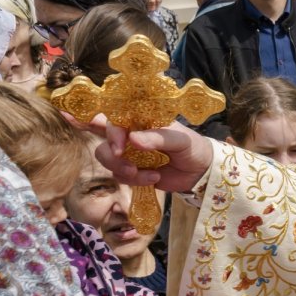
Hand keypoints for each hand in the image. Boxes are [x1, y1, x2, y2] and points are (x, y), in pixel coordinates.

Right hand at [84, 115, 213, 193]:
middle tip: (123, 154)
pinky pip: (121, 176)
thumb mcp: (181, 139)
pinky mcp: (132, 172)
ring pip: (107, 159)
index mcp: (139, 120)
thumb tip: (133, 139)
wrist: (201, 171)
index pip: (111, 116)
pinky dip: (136, 179)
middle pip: (103, 140)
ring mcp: (129, 154)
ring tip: (143, 172)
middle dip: (111, 151)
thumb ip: (158, 137)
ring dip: (122, 168)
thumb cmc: (193, 147)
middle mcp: (130, 135)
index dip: (93, 120)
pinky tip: (154, 177)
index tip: (104, 136)